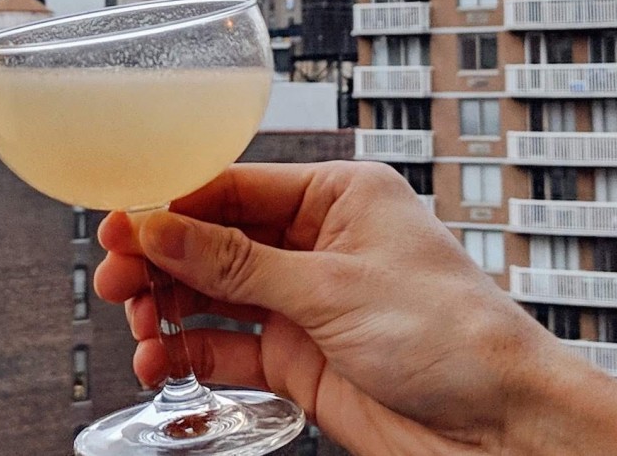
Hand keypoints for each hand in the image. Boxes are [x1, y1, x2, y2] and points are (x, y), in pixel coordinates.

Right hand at [96, 162, 616, 455]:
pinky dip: (188, 355)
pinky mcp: (298, 358)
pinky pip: (225, 348)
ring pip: (210, 296)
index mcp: (338, 197)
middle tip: (114, 278)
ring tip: (138, 327)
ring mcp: (305, 302)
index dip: (168, 203)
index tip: (117, 219)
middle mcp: (317, 244)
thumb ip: (234, 263)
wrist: (502, 429)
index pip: (232, 186)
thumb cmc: (455, 337)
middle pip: (211, 241)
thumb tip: (157, 225)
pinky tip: (160, 362)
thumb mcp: (331, 288)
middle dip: (159, 260)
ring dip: (167, 309)